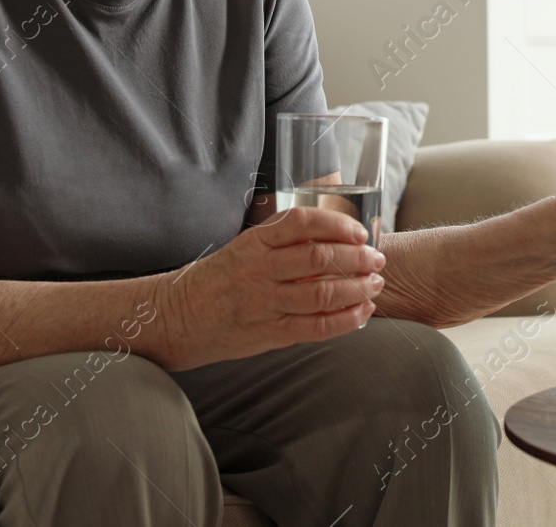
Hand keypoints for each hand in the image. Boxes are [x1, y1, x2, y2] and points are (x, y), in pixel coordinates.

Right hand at [149, 206, 384, 371]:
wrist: (178, 318)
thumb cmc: (217, 281)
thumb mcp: (243, 249)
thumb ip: (282, 243)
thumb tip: (333, 238)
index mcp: (254, 242)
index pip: (302, 222)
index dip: (337, 224)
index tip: (359, 231)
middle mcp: (260, 270)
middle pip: (318, 258)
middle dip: (357, 258)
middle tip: (377, 258)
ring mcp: (264, 303)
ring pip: (322, 293)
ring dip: (357, 288)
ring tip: (375, 285)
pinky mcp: (270, 333)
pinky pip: (316, 326)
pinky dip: (346, 320)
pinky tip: (361, 312)